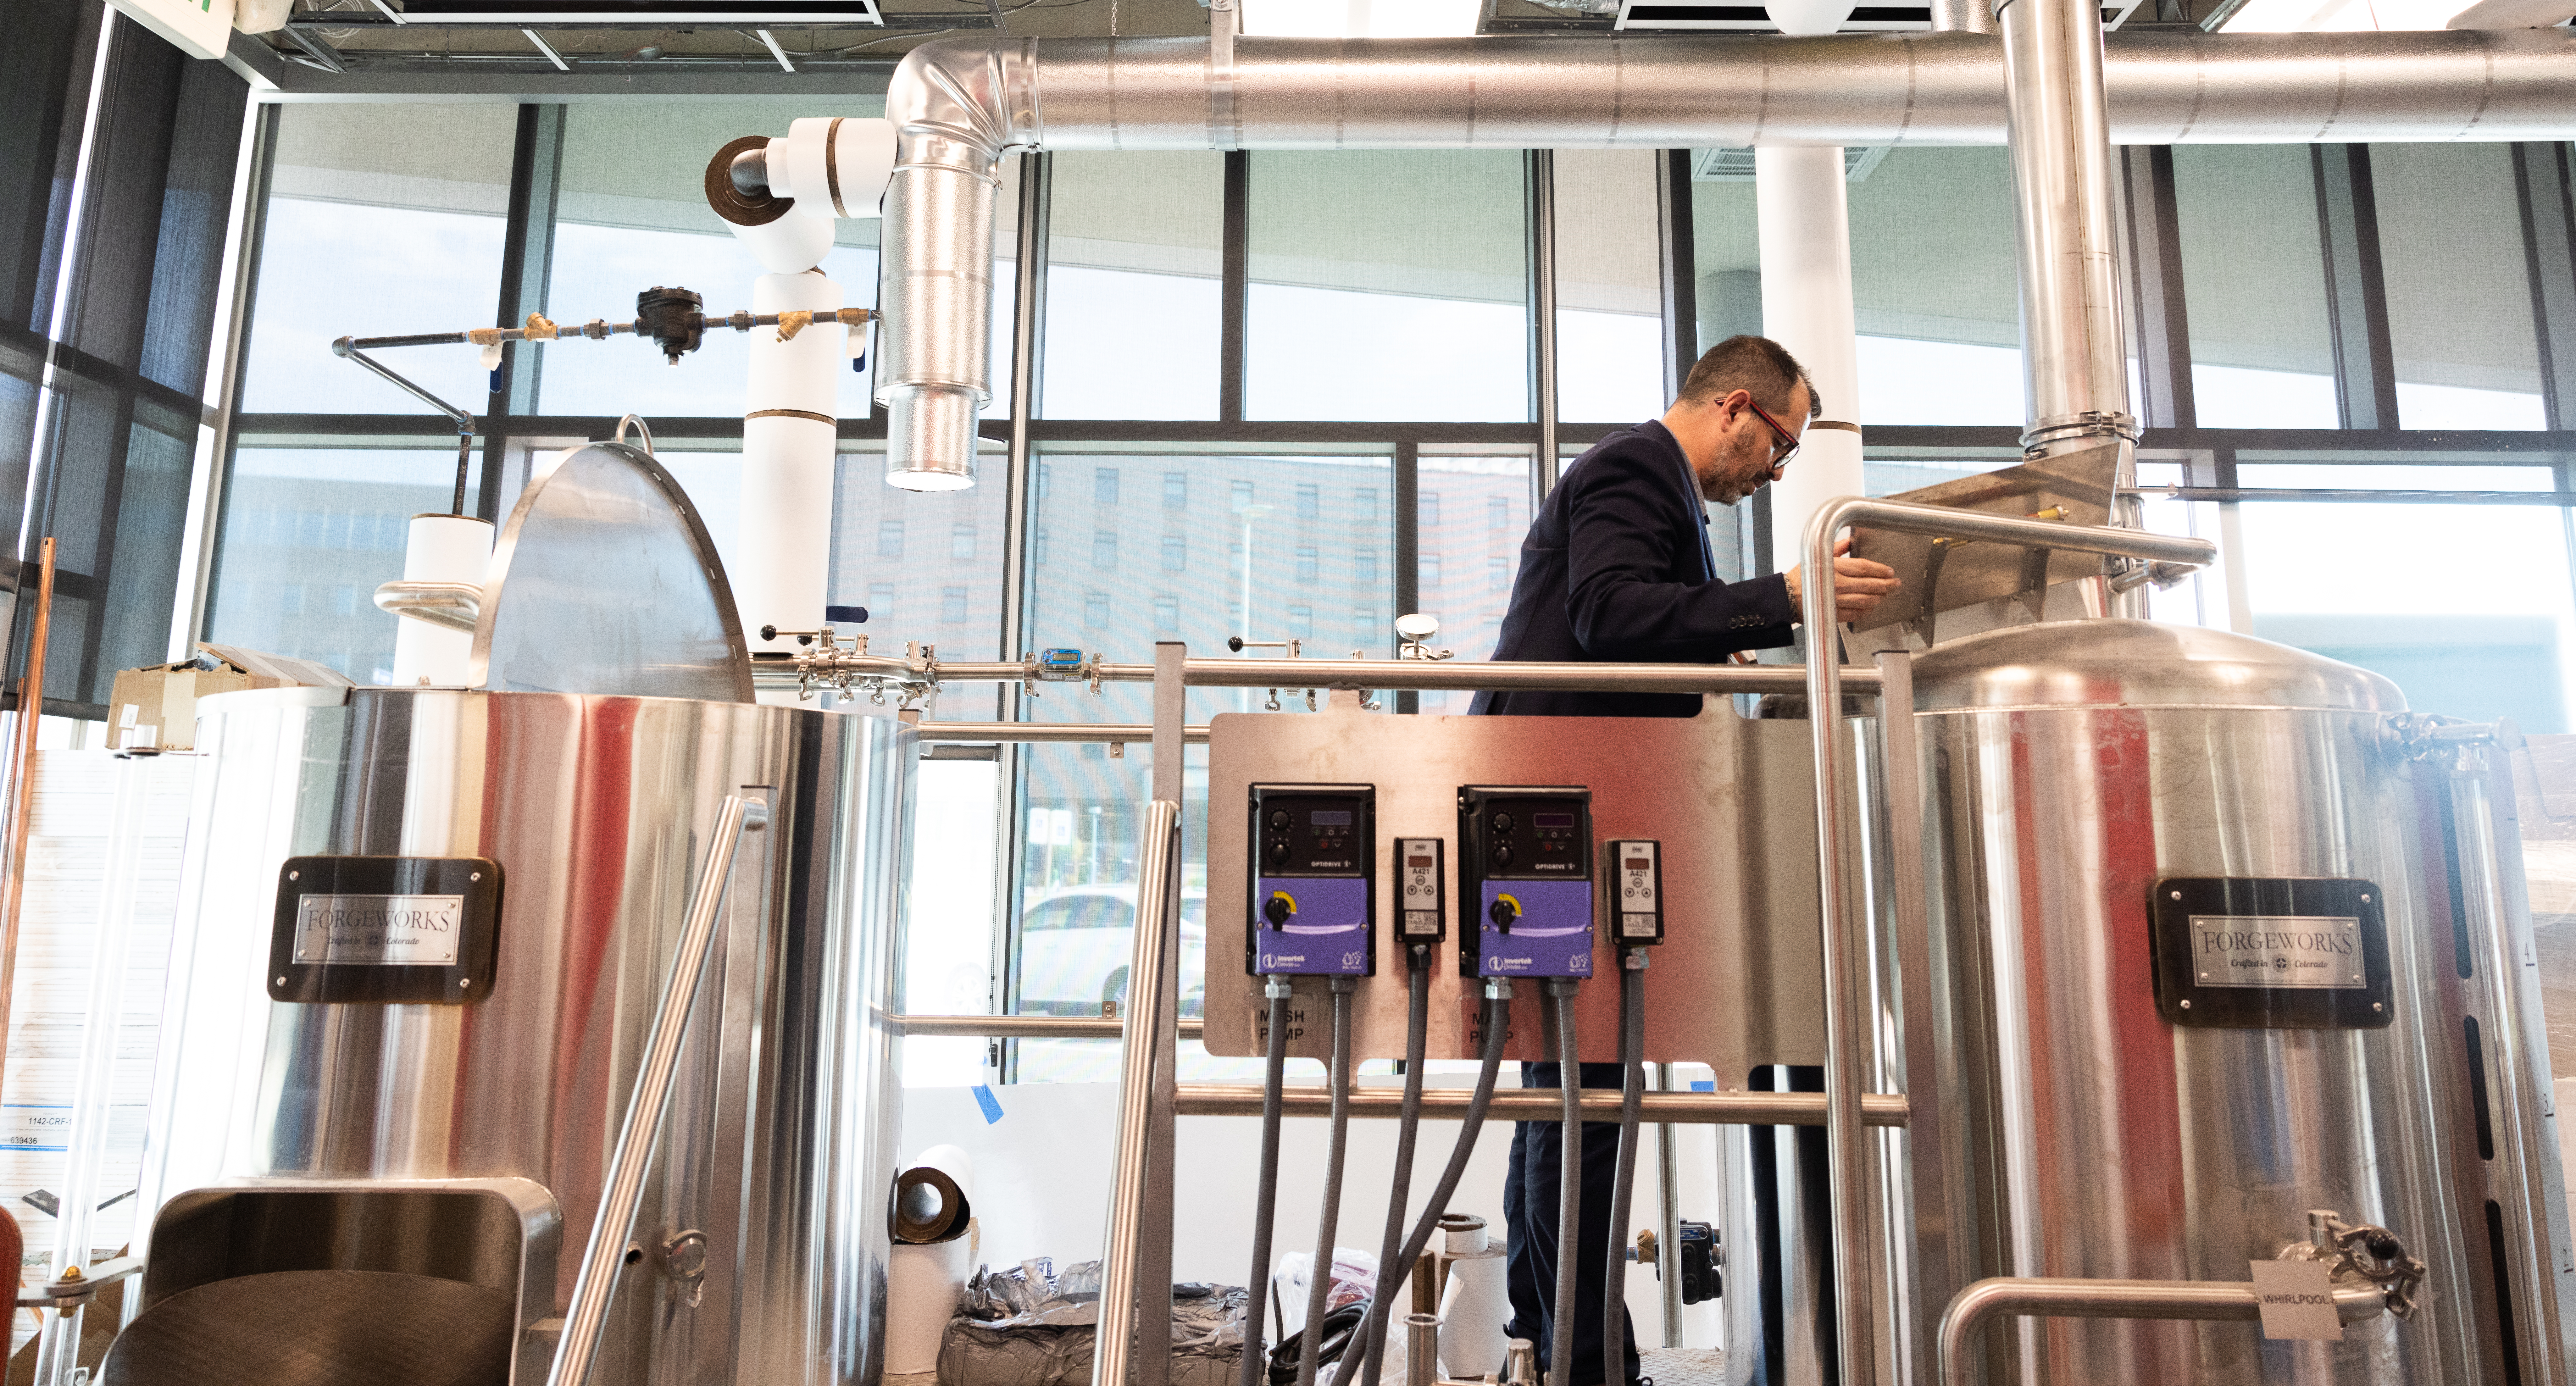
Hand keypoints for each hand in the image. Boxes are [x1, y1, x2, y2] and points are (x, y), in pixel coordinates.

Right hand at [1784, 538, 1901, 623]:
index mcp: (1835, 568)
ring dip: (1880, 597)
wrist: (1786, 597)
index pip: (1865, 568)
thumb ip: (1837, 548)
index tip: (1889, 572)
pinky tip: (1872, 606)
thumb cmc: (1800, 578)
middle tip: (1895, 584)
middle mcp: (1838, 585)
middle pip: (1870, 585)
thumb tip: (1850, 541)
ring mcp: (1838, 601)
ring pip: (1867, 600)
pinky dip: (1867, 610)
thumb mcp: (1818, 556)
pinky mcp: (1835, 614)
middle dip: (1887, 585)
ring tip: (1886, 594)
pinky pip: (1857, 614)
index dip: (1880, 570)